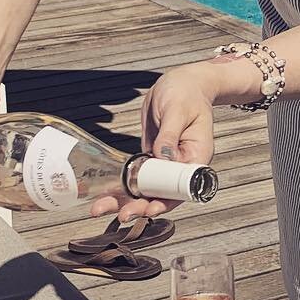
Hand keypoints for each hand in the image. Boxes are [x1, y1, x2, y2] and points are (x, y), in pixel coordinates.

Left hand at [93, 63, 219, 221]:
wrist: (182, 84)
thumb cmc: (187, 93)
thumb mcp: (178, 110)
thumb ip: (170, 134)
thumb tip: (162, 156)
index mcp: (197, 157)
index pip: (183, 187)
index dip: (166, 200)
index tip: (151, 208)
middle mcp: (181, 165)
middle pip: (162, 194)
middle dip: (141, 206)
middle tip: (122, 215)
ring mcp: (165, 164)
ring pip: (146, 189)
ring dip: (125, 201)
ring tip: (102, 210)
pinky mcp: (151, 158)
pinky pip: (137, 177)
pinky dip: (122, 187)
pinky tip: (105, 195)